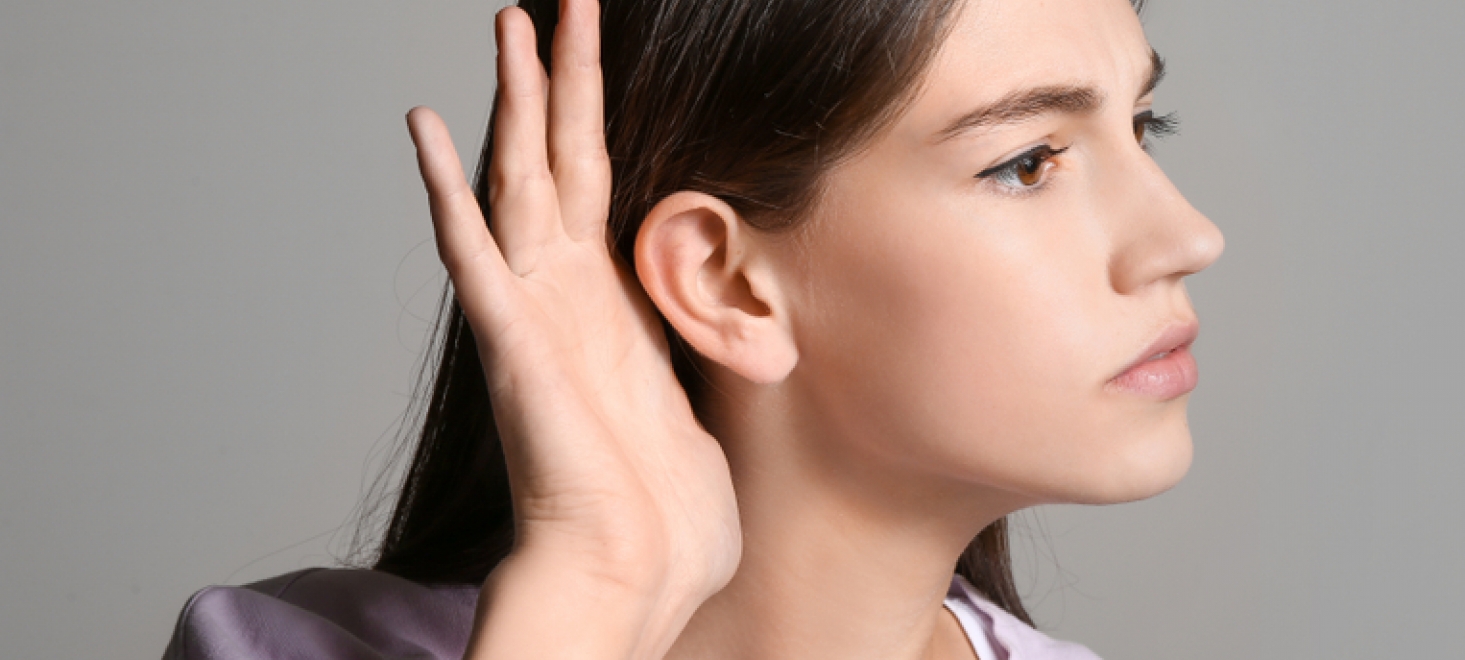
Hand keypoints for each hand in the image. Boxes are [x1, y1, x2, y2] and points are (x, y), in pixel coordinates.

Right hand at [404, 1, 738, 655]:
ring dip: (515, 96)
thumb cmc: (670, 519)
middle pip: (558, 157)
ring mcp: (534, 313)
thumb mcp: (707, 402)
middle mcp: (565, 296)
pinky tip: (426, 127)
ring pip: (517, 178)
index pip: (601, 181)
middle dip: (560, 75)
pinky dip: (444, 189)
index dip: (600, 113)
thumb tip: (747, 316)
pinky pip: (472, 252)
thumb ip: (710, 346)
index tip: (601, 50)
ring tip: (510, 20)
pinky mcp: (514, 342)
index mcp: (612, 306)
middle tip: (557, 1)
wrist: (635, 577)